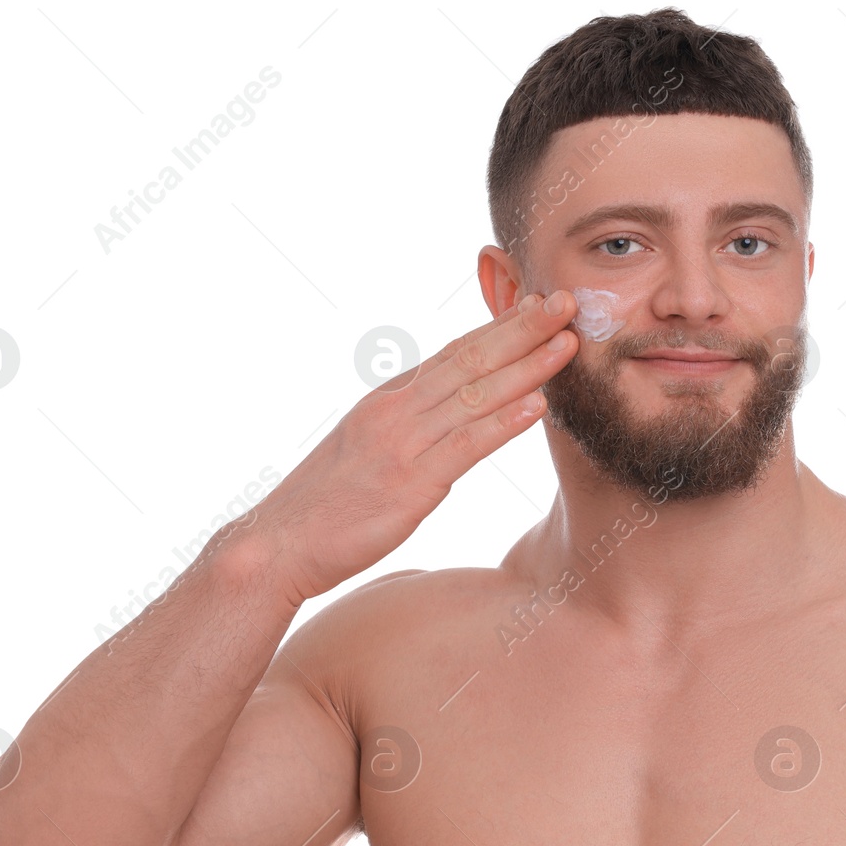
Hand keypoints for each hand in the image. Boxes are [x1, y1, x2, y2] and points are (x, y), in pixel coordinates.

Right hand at [253, 291, 578, 601]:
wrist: (276, 544)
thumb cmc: (324, 505)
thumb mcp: (366, 449)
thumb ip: (406, 427)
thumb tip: (444, 414)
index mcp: (388, 399)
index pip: (453, 352)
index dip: (500, 326)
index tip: (540, 302)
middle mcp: (395, 410)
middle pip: (469, 359)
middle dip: (523, 328)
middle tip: (568, 301)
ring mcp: (401, 445)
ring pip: (474, 395)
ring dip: (526, 367)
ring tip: (567, 343)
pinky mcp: (409, 485)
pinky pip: (464, 447)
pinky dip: (502, 423)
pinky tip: (536, 406)